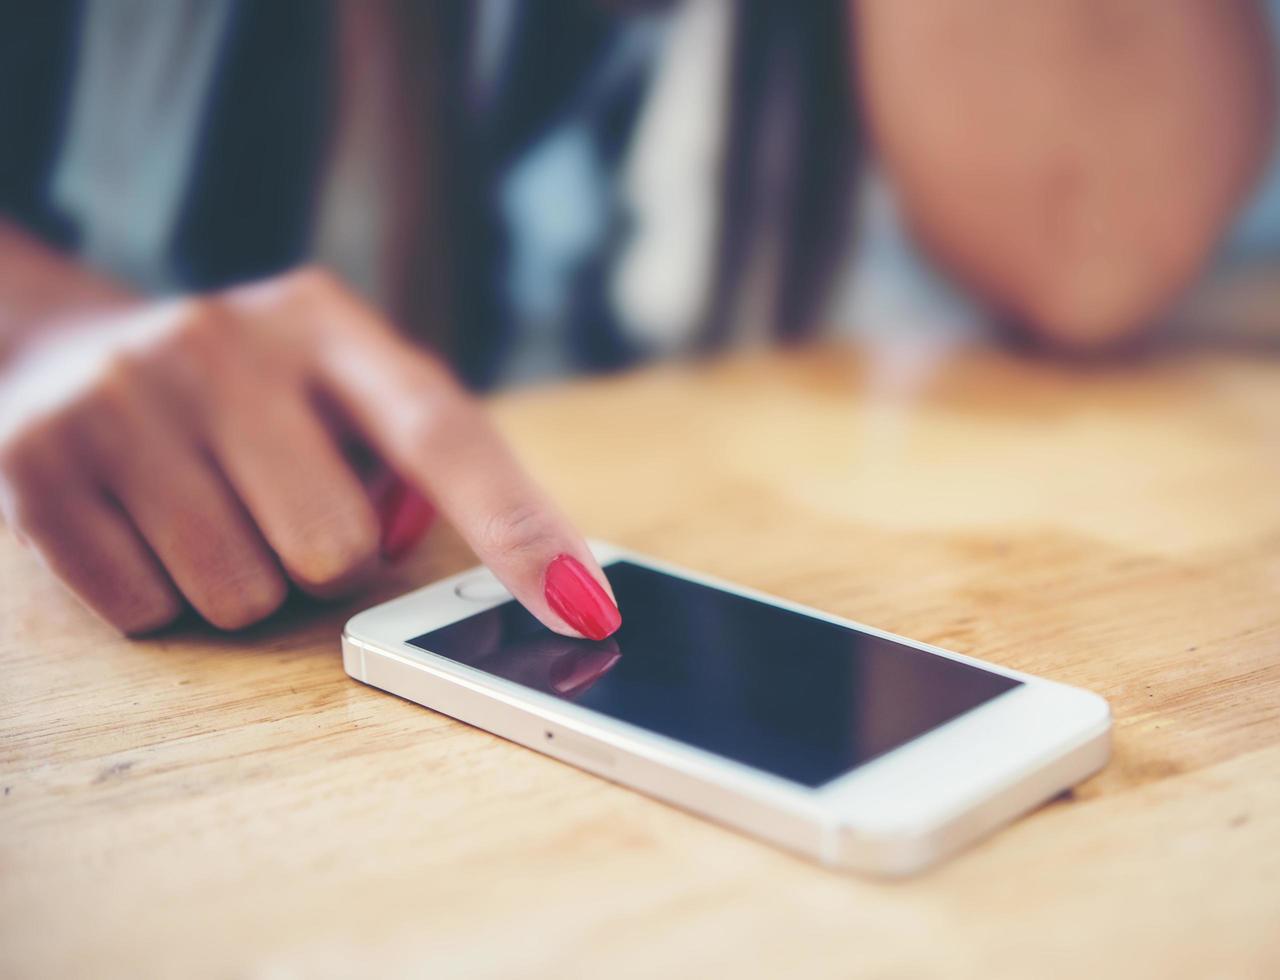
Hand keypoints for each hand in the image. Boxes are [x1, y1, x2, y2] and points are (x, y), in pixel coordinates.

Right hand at [0, 267, 619, 637]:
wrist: (65, 351)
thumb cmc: (251, 397)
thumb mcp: (338, 389)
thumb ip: (421, 463)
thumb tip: (528, 583)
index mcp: (325, 323)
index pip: (446, 435)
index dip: (521, 530)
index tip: (587, 610)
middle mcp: (224, 345)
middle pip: (335, 549)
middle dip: (323, 561)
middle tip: (281, 509)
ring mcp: (123, 400)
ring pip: (243, 596)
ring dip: (244, 586)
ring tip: (209, 513)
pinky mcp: (38, 466)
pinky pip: (149, 612)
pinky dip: (161, 597)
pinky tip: (146, 527)